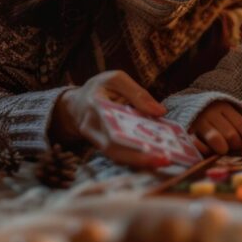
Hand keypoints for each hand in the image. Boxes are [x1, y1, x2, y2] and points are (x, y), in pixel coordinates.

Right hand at [51, 70, 167, 168]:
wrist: (76, 104)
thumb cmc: (99, 89)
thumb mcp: (116, 79)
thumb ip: (138, 93)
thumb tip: (160, 111)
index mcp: (95, 106)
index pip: (112, 123)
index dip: (131, 133)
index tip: (153, 143)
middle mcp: (91, 127)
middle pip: (114, 148)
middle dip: (140, 157)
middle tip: (166, 159)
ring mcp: (95, 140)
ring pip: (117, 156)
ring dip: (141, 161)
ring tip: (164, 160)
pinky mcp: (102, 147)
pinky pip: (119, 156)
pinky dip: (137, 159)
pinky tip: (156, 158)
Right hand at [190, 101, 241, 154]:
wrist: (187, 106)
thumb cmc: (213, 117)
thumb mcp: (227, 118)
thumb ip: (239, 131)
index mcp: (224, 108)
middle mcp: (211, 113)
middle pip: (231, 134)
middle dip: (235, 146)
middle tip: (233, 149)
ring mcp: (198, 122)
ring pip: (216, 139)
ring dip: (222, 149)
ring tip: (222, 150)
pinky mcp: (187, 131)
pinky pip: (198, 144)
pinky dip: (205, 151)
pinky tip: (208, 152)